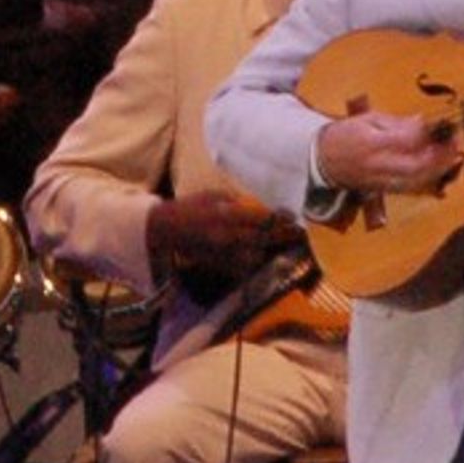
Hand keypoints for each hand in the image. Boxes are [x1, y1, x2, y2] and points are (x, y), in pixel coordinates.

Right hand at [148, 189, 294, 290]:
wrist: (165, 229)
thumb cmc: (189, 207)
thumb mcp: (212, 195)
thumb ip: (235, 200)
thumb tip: (256, 205)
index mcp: (226, 215)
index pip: (261, 218)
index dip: (280, 219)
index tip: (292, 218)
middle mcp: (227, 236)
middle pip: (263, 238)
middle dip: (282, 236)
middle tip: (297, 234)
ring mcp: (223, 252)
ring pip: (255, 256)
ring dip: (269, 250)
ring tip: (282, 246)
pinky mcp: (218, 264)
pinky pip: (242, 267)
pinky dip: (253, 262)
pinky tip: (260, 256)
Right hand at [318, 103, 461, 196]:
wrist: (322, 162)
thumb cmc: (346, 135)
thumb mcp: (368, 120)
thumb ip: (397, 124)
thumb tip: (423, 123)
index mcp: (371, 143)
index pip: (406, 140)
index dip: (428, 133)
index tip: (443, 123)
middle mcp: (377, 165)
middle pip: (416, 166)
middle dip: (440, 156)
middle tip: (455, 142)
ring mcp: (381, 181)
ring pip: (417, 180)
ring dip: (438, 169)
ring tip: (452, 154)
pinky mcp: (383, 190)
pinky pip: (411, 187)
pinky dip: (428, 178)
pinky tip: (438, 168)